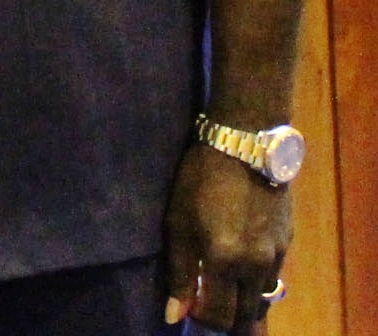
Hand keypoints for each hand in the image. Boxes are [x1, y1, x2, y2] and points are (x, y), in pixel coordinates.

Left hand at [163, 144, 290, 332]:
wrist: (243, 144)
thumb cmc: (199, 179)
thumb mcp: (178, 221)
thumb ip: (180, 272)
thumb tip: (174, 315)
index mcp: (225, 261)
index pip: (219, 316)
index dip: (202, 317)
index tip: (189, 304)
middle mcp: (256, 266)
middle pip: (245, 315)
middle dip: (225, 314)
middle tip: (206, 297)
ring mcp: (277, 255)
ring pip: (261, 296)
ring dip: (242, 296)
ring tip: (222, 276)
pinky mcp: (288, 242)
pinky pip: (272, 274)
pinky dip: (255, 276)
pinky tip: (240, 256)